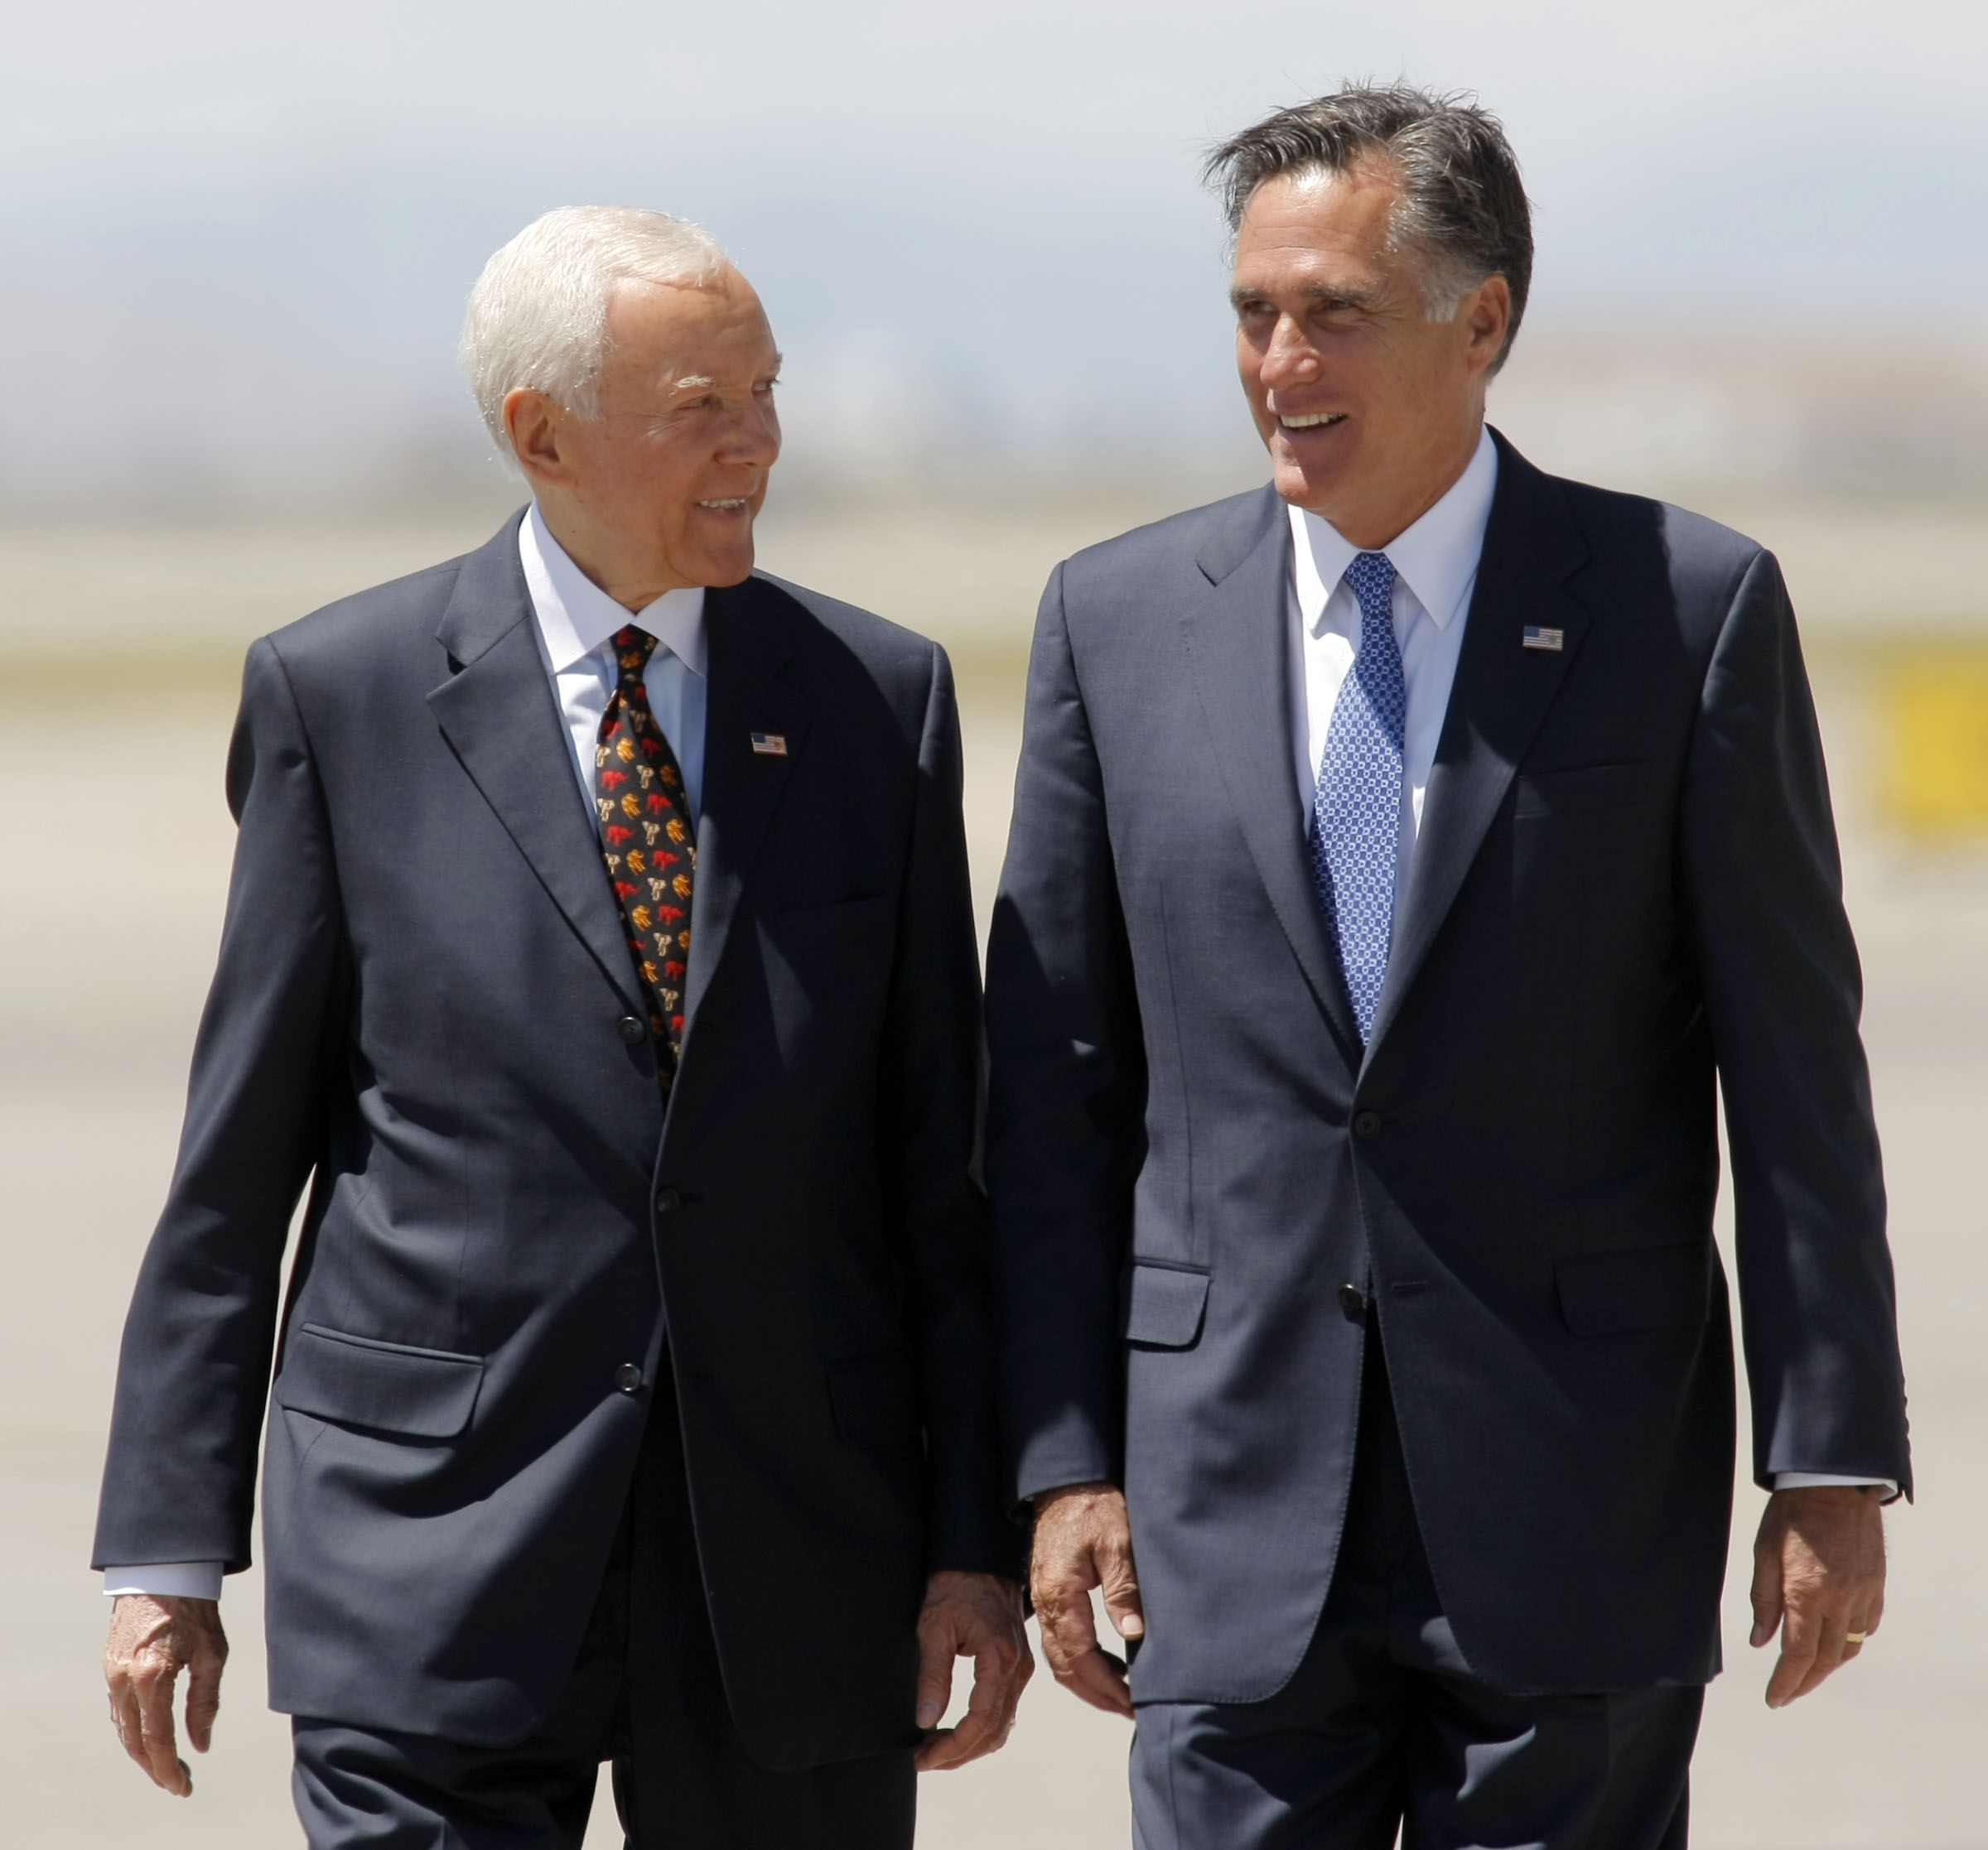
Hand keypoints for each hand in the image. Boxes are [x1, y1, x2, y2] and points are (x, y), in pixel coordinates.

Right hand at [103, 1594, 227, 1794]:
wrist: (165, 1569)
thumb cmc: (196, 1607)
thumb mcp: (213, 1652)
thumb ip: (205, 1701)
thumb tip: (200, 1744)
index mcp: (152, 1676)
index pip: (158, 1739)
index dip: (169, 1768)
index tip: (183, 1787)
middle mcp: (125, 1679)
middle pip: (135, 1741)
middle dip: (156, 1767)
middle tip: (179, 1783)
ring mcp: (112, 1673)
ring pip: (123, 1728)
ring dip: (143, 1752)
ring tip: (168, 1766)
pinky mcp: (109, 1665)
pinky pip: (119, 1709)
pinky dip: (133, 1730)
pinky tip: (150, 1737)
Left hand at [912, 1570, 1031, 1770]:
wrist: (980, 1557)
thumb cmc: (955, 1585)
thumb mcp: (934, 1626)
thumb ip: (933, 1675)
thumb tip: (926, 1720)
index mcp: (1000, 1657)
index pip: (980, 1721)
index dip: (951, 1747)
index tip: (922, 1758)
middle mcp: (1018, 1667)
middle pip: (993, 1731)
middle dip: (957, 1753)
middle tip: (923, 1759)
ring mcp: (1021, 1668)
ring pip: (1001, 1726)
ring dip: (969, 1745)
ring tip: (934, 1750)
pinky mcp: (1017, 1666)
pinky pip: (1004, 1710)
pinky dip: (981, 1729)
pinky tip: (954, 1731)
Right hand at [1030, 1480, 1141, 1718]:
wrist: (1067, 1481)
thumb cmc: (1094, 1506)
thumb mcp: (1118, 1543)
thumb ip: (1124, 1590)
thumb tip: (1133, 1637)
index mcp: (1060, 1593)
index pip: (1081, 1657)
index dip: (1108, 1686)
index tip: (1134, 1702)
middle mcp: (1046, 1603)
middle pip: (1065, 1667)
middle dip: (1097, 1694)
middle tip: (1130, 1710)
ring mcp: (1044, 1600)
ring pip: (1059, 1657)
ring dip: (1087, 1681)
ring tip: (1121, 1694)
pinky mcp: (1049, 1594)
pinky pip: (1060, 1640)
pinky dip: (1080, 1661)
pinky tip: (1106, 1663)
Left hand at [1750, 1485, 1885, 1707]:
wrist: (1834, 1484)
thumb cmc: (1790, 1515)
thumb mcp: (1764, 1552)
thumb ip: (1762, 1599)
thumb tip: (1760, 1641)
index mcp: (1806, 1593)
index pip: (1797, 1654)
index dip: (1785, 1682)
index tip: (1773, 1699)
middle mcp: (1838, 1600)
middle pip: (1825, 1659)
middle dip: (1805, 1682)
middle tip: (1787, 1694)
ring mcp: (1862, 1594)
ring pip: (1849, 1647)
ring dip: (1828, 1666)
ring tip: (1807, 1674)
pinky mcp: (1876, 1586)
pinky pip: (1866, 1626)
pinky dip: (1850, 1641)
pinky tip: (1835, 1643)